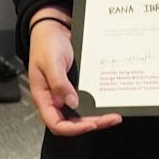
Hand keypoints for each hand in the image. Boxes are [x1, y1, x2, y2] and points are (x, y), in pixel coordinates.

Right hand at [24, 17, 121, 136]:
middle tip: (111, 119)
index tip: (90, 124)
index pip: (56, 123)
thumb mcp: (51, 61)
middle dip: (92, 124)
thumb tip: (71, 102)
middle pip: (72, 123)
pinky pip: (86, 103)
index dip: (73, 129)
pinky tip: (109, 104)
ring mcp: (65, 95)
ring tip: (114, 116)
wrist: (54, 30)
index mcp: (44, 97)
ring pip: (81, 116)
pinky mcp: (75, 89)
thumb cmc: (46, 44)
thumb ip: (59, 82)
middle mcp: (55, 100)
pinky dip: (98, 106)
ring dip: (97, 118)